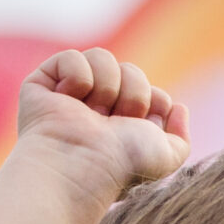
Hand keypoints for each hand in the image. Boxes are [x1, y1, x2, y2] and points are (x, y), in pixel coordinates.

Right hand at [14, 47, 190, 200]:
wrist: (82, 165)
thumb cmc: (122, 166)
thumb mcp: (166, 157)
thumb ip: (181, 138)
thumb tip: (178, 108)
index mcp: (124, 124)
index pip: (150, 91)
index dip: (153, 102)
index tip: (141, 125)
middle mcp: (98, 109)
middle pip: (131, 70)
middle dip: (132, 95)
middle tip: (114, 123)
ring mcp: (69, 95)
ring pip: (102, 57)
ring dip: (107, 85)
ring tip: (93, 114)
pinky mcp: (43, 84)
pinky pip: (72, 57)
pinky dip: (77, 76)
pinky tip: (69, 100)